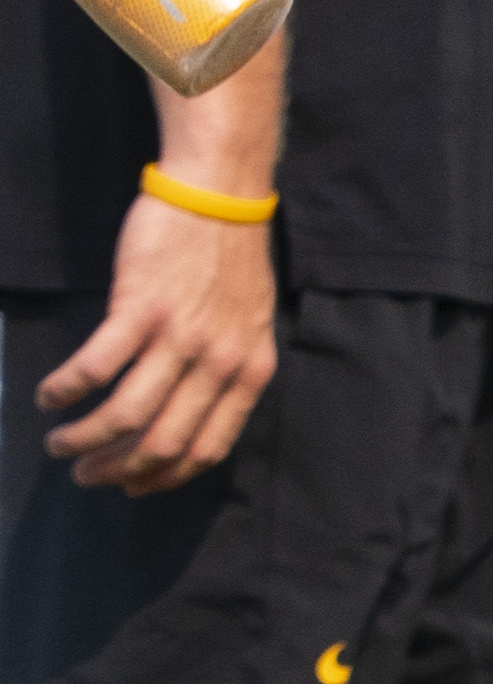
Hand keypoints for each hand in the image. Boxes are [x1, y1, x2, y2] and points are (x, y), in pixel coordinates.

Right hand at [44, 187, 278, 491]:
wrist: (219, 197)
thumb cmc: (229, 260)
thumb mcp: (251, 326)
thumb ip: (228, 370)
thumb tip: (195, 411)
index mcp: (249, 374)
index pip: (207, 448)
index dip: (165, 477)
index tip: (133, 486)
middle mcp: (218, 364)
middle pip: (163, 442)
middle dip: (118, 469)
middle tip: (85, 473)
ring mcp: (179, 337)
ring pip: (127, 414)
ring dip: (85, 438)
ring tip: (59, 442)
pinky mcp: (140, 308)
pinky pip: (96, 366)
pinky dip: (67, 389)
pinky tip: (49, 396)